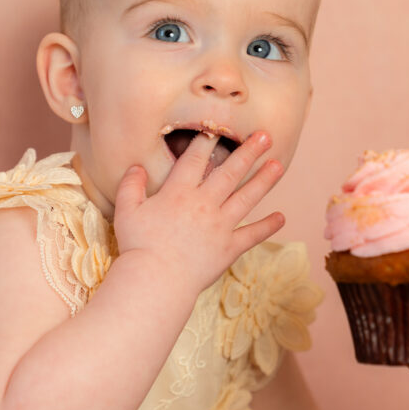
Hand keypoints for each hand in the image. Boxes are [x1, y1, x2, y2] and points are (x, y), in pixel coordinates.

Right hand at [113, 131, 284, 295]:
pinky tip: (281, 217)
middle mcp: (204, 204)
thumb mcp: (126, 211)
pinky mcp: (229, 248)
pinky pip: (252, 235)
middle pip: (230, 172)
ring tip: (278, 165)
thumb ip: (131, 186)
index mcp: (178, 192)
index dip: (207, 141)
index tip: (219, 129)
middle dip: (248, 152)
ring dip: (264, 180)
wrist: (155, 280)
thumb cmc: (137, 246)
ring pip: (246, 197)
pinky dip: (267, 227)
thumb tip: (136, 167)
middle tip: (265, 136)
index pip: (195, 159)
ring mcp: (220, 225)